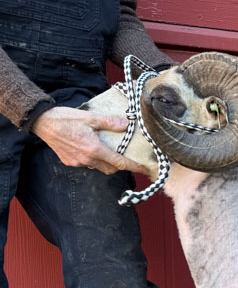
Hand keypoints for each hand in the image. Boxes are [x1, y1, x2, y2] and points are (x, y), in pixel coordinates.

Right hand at [30, 106, 150, 175]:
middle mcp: (87, 159)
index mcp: (95, 149)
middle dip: (118, 165)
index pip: (120, 162)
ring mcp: (78, 162)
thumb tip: (127, 124)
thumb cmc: (66, 118)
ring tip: (104, 149)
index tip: (144, 169)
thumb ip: (110, 122)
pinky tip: (88, 148)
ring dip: (104, 162)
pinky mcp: (70, 162)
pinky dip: (92, 159)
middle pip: (111, 169)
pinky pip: (86, 164)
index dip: (134, 167)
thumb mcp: (91, 117)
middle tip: (121, 155)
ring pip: (98, 167)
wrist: (43, 122)